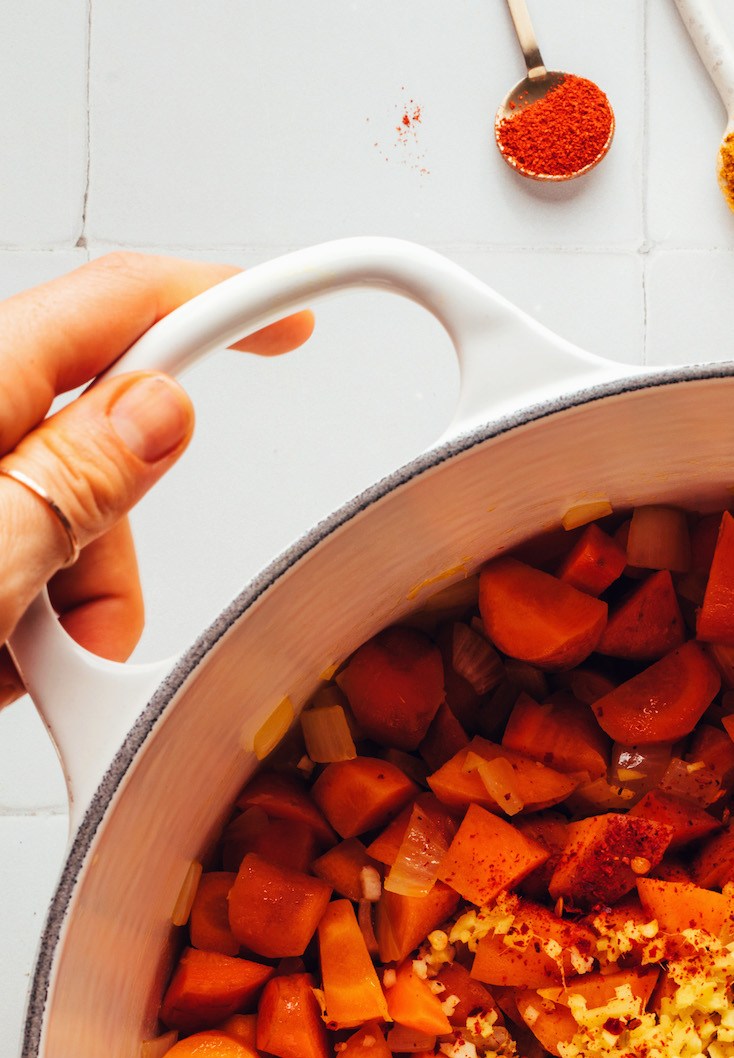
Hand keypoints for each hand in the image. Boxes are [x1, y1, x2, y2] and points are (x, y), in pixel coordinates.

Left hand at [0, 251, 312, 709]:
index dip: (217, 302)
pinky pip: (26, 573)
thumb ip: (78, 480)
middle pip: (100, 457)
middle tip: (72, 632)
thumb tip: (162, 405)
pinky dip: (26, 635)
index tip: (291, 324)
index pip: (116, 305)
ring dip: (66, 616)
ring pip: (67, 533)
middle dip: (112, 555)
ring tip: (6, 665)